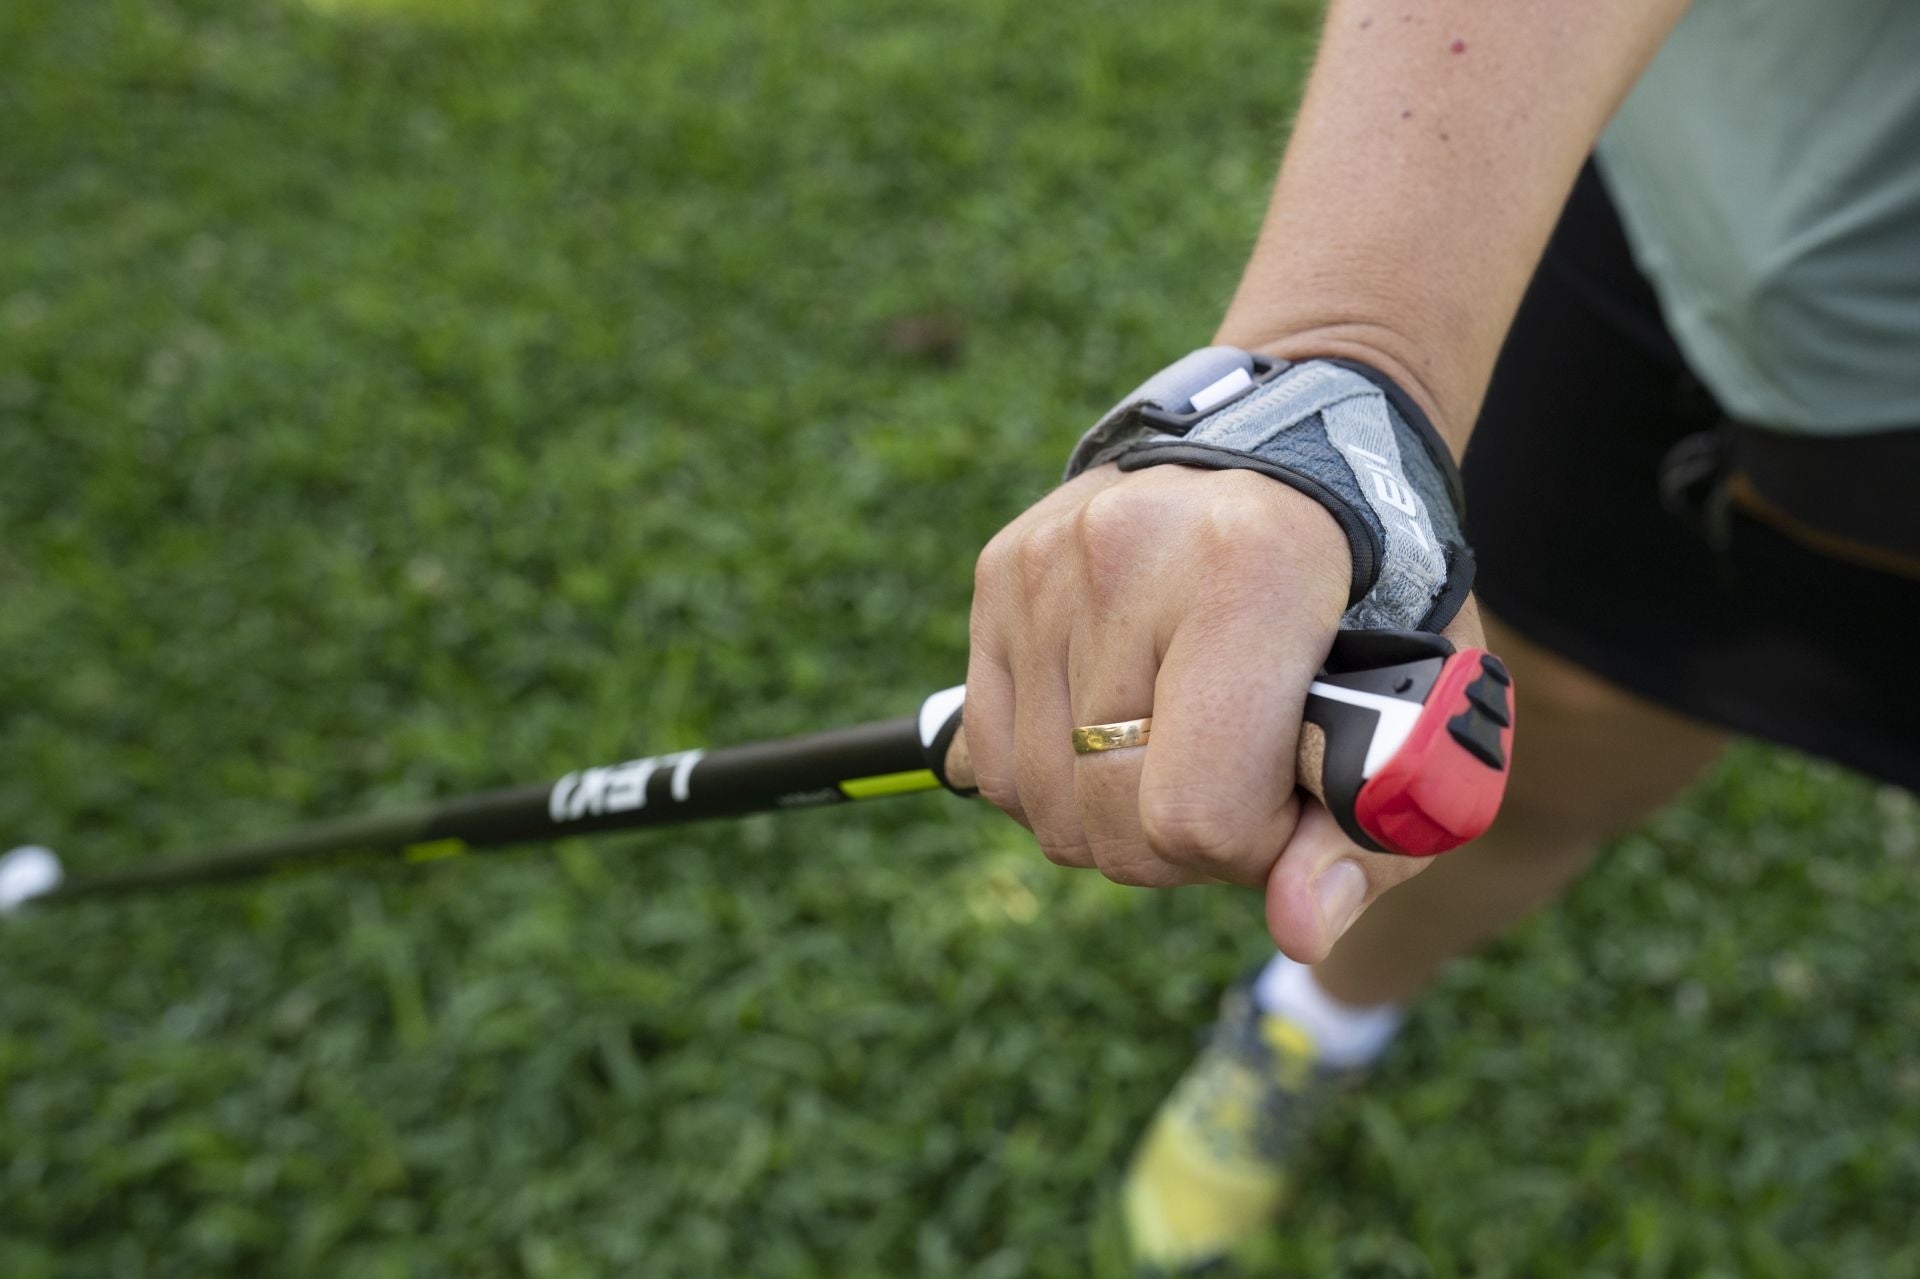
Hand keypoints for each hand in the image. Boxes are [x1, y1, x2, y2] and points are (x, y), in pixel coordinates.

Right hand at [965, 461, 1483, 960]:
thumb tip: (1298, 931)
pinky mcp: (1000, 574)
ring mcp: (1049, 563)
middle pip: (1107, 821)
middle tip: (1232, 781)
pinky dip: (1052, 780)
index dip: (1249, 846)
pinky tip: (1113, 727)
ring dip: (1110, 814)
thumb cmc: (1367, 601)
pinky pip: (991, 759)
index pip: (1198, 813)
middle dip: (1175, 842)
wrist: (1294, 454)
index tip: (1284, 799)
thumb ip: (1366, 836)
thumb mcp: (1414, 712)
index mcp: (1255, 571)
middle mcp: (1131, 552)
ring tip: (1176, 745)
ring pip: (1039, 803)